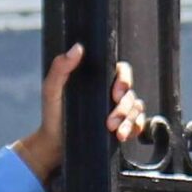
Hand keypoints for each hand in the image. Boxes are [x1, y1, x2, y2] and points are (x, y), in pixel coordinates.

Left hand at [12, 44, 146, 179]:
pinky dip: (135, 128)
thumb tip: (77, 48)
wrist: (55, 143)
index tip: (116, 93)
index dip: (124, 79)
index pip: (121, 71)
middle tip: (111, 122)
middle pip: (130, 93)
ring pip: (136, 108)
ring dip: (130, 120)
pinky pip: (139, 123)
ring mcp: (118, 109)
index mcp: (98, 79)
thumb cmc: (53, 113)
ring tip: (117, 132)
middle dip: (124, 108)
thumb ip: (61, 68)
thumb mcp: (52, 89)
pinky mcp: (123, 126)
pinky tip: (124, 135)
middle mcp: (110, 92)